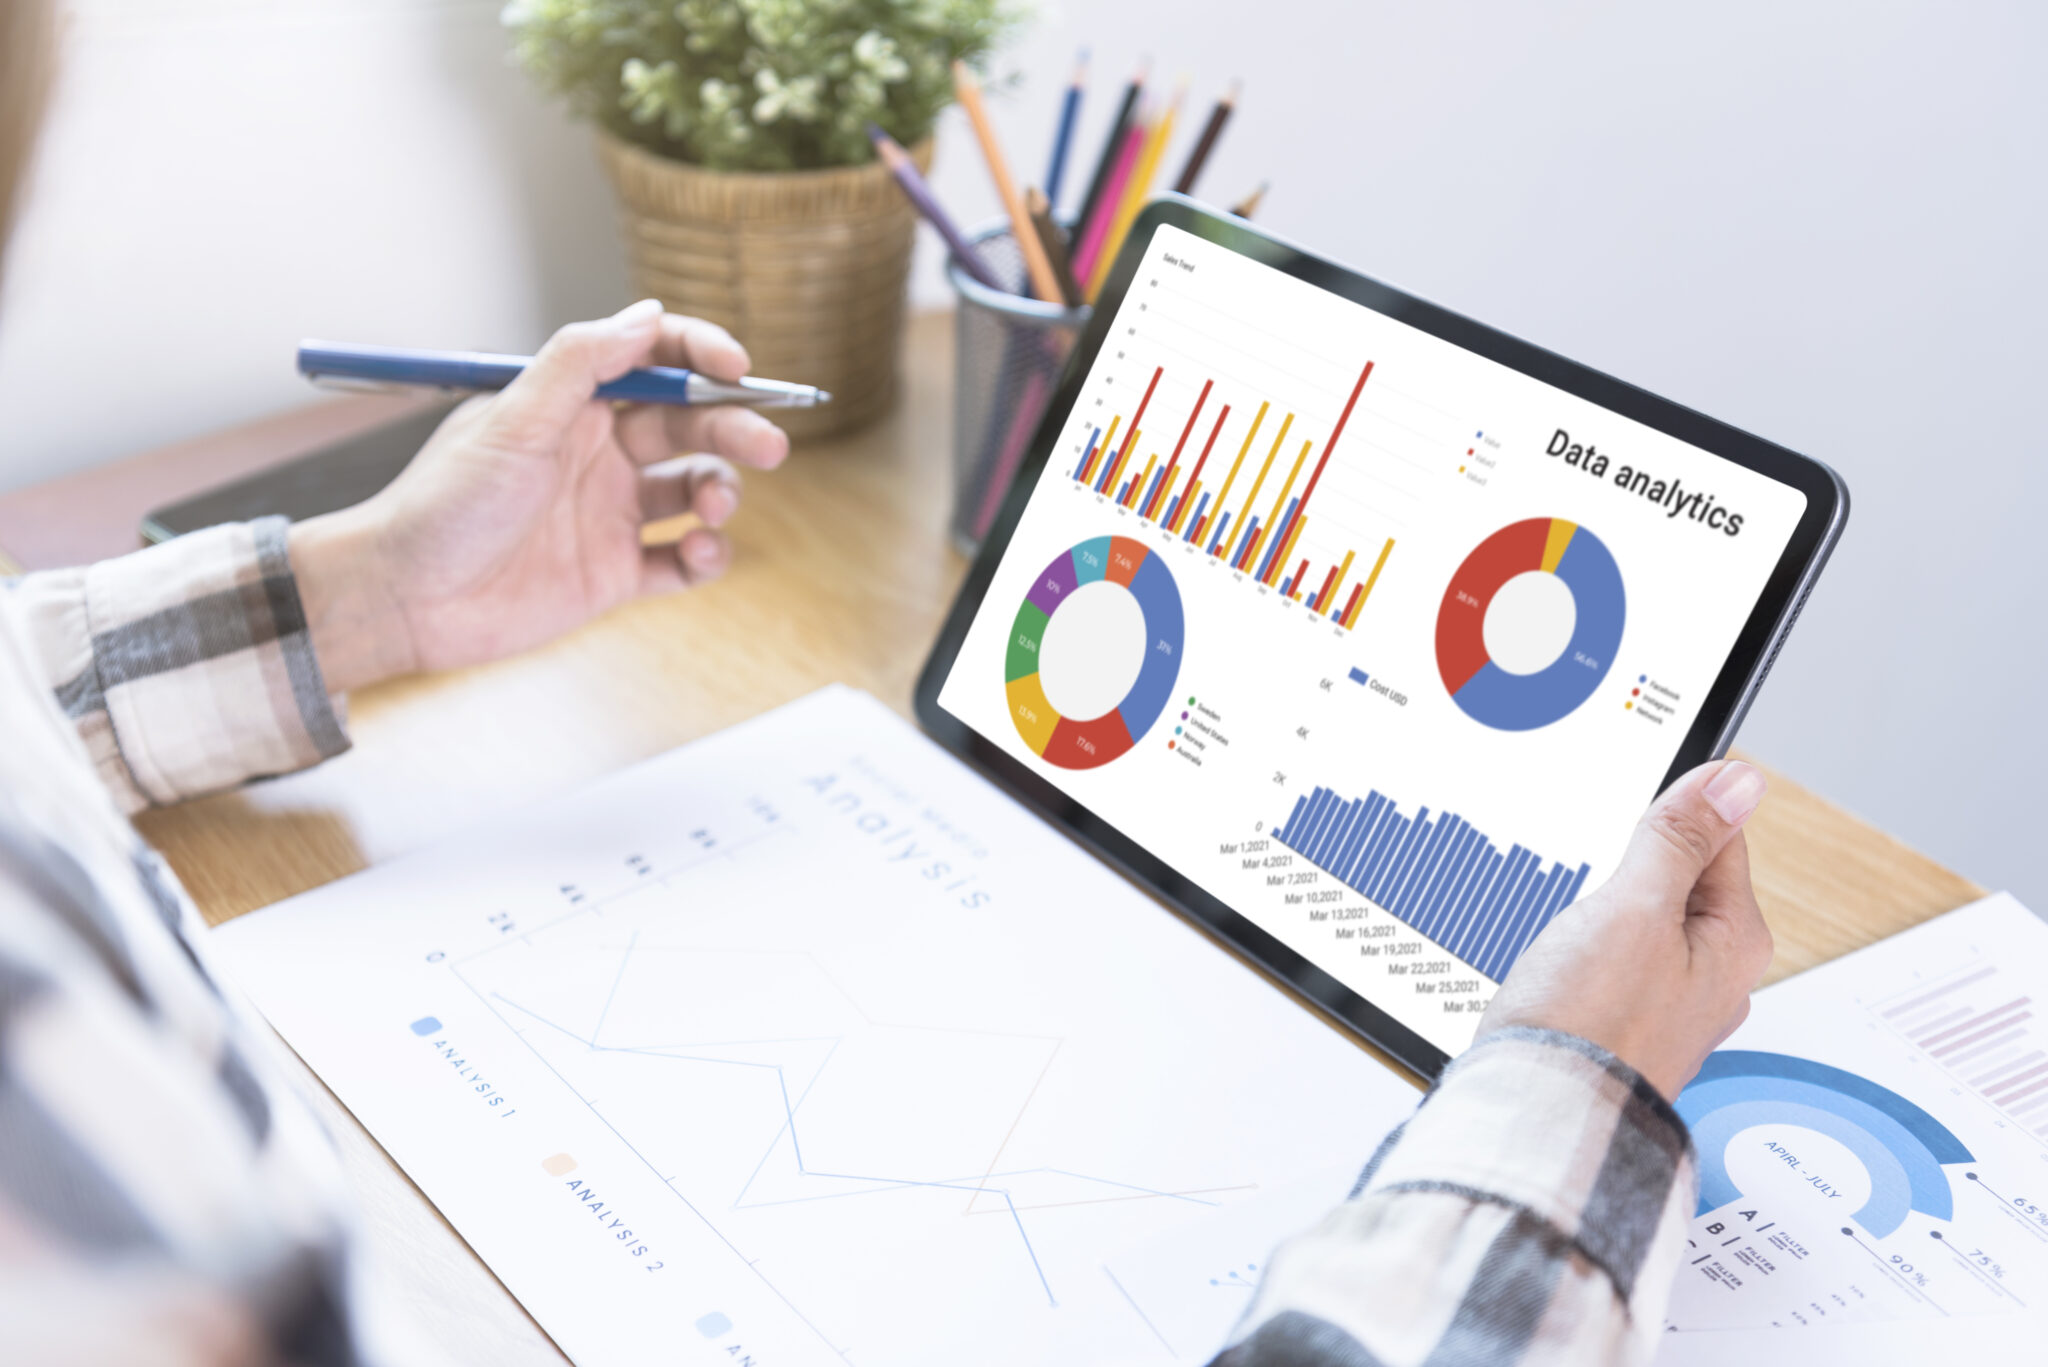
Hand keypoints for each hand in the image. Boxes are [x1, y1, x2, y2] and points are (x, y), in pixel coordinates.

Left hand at [288, 299, 789, 692]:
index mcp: (573, 406)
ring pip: (695, 492)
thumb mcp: (511, 420)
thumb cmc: (443, 504)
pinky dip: (706, 556)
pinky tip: (699, 552)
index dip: (701, 358)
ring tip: (714, 507)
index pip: (654, 363)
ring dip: (722, 491)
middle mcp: (598, 454)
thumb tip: (648, 315)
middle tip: (768, 444)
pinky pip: (681, 562)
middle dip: (734, 429)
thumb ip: (580, 362)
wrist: (405, 599)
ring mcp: (610, 515)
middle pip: (690, 428)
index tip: (738, 371)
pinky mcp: (614, 576)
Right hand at [1475, 760, 1774, 1099]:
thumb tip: (1738, 779)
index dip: (1665, 817)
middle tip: (1587, 886)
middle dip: (1625, 867)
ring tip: (1565, 934)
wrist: (1537, 1117)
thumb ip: (1682, 839)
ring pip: (1635, 921)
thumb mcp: (1636, 907)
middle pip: (1675, 878)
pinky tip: (1554, 965)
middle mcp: (1714, 976)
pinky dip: (1579, 950)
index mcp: (1736, 941)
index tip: (1624, 821)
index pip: (1719, 836)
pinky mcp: (1622, 1025)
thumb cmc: (1590, 1023)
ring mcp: (1667, 1005)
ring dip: (1594, 912)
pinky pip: (1608, 961)